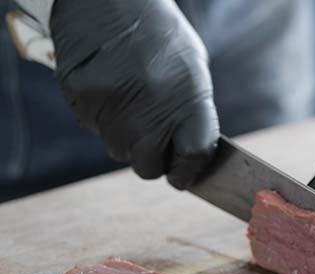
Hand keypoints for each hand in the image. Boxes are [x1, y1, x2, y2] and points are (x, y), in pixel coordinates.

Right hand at [50, 0, 218, 188]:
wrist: (111, 0)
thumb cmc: (160, 34)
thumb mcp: (193, 69)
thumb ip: (193, 114)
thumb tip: (190, 155)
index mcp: (187, 99)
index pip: (192, 155)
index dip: (190, 170)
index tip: (186, 175)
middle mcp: (149, 109)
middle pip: (149, 166)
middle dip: (155, 160)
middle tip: (157, 144)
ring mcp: (112, 108)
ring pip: (120, 150)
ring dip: (128, 138)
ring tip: (133, 103)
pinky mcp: (82, 101)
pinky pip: (96, 129)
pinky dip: (105, 119)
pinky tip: (112, 91)